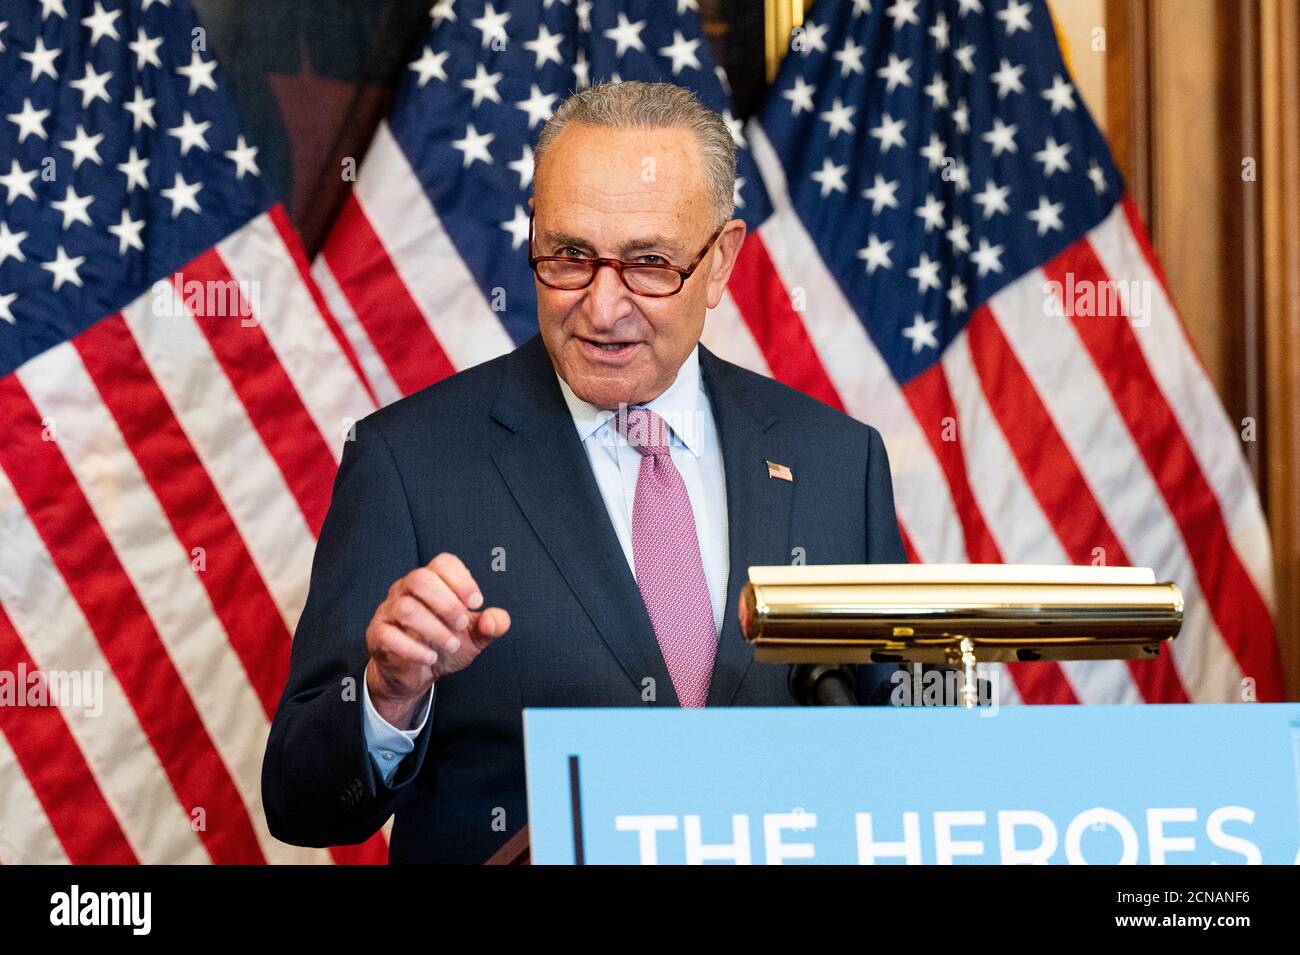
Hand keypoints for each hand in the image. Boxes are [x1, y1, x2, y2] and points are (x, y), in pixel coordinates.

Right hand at [364, 553, 509, 728]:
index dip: (462, 579)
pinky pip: (388, 636)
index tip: (476, 602)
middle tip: (462, 624)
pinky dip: (413, 649)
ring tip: (452, 644)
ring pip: (406, 608)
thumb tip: (495, 620)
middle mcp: (405, 590)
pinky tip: (431, 658)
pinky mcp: (377, 636)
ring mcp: (388, 612)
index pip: (442, 563)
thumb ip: (492, 625)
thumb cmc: (445, 645)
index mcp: (431, 582)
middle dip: (447, 603)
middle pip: (420, 579)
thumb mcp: (475, 636)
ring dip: (434, 628)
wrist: (417, 675)